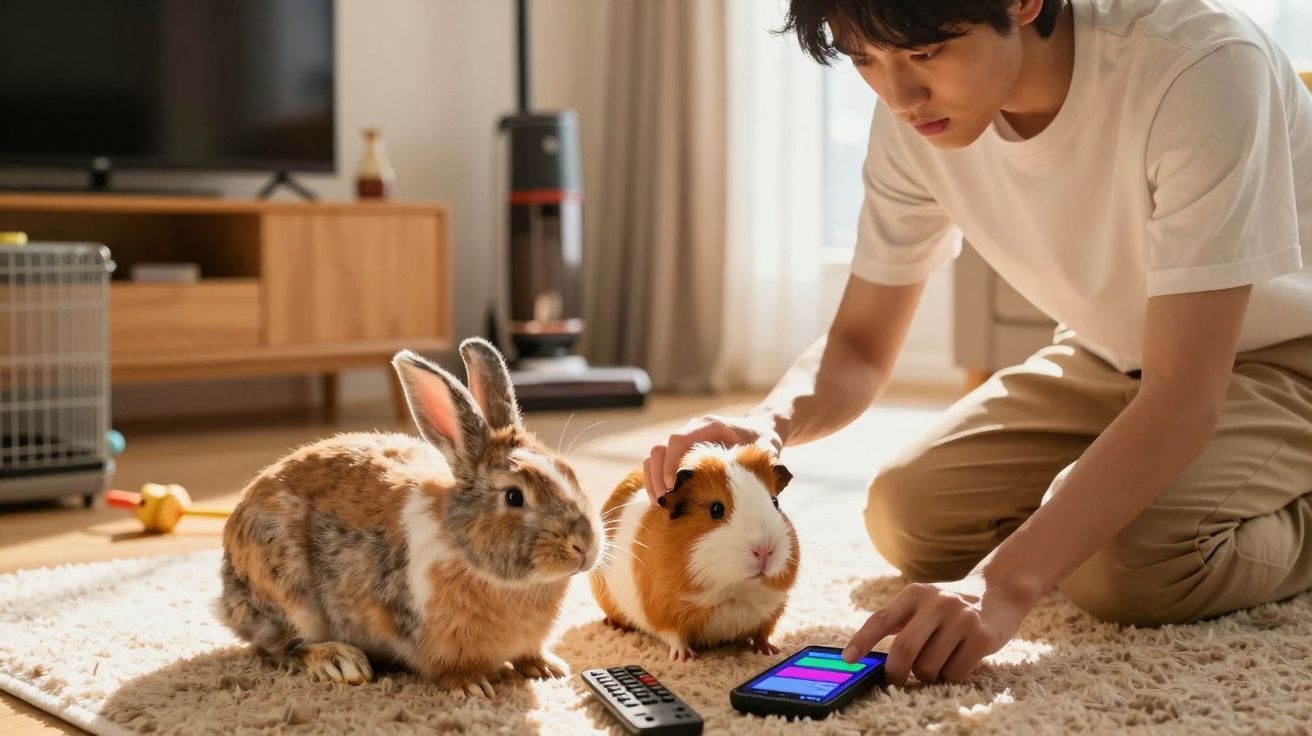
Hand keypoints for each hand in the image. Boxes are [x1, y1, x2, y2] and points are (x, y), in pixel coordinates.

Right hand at [643, 413, 780, 505]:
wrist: (760, 427)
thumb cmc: (763, 440)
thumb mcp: (767, 451)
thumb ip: (763, 466)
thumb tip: (764, 494)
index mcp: (710, 426)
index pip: (679, 440)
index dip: (671, 463)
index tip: (674, 487)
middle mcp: (692, 430)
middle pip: (661, 448)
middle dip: (658, 476)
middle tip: (665, 502)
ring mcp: (685, 440)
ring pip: (656, 456)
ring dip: (653, 480)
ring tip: (660, 504)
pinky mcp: (682, 452)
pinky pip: (659, 463)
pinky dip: (656, 480)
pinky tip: (662, 501)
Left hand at [841, 574, 1031, 685]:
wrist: (1000, 592)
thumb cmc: (950, 607)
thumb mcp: (923, 602)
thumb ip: (898, 621)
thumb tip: (864, 652)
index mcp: (915, 593)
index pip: (881, 619)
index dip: (862, 641)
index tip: (848, 660)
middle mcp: (937, 602)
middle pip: (903, 650)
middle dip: (895, 674)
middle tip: (895, 682)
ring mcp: (961, 619)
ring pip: (928, 666)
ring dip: (928, 675)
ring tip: (938, 661)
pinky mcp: (981, 637)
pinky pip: (954, 673)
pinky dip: (950, 676)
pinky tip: (958, 661)